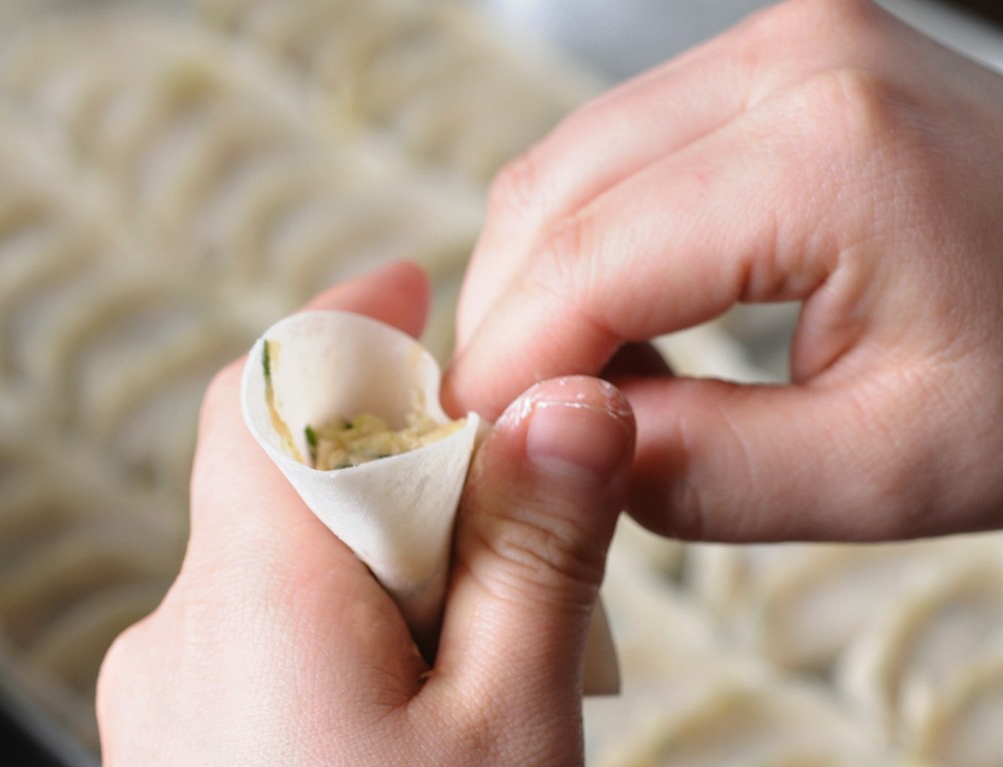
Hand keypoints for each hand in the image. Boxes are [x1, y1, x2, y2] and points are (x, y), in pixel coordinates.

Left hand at [96, 262, 634, 765]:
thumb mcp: (508, 728)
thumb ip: (535, 559)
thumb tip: (572, 406)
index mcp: (251, 606)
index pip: (270, 399)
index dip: (346, 331)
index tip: (410, 289)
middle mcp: (182, 638)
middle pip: (290, 475)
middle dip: (401, 459)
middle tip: (506, 490)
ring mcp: (175, 695)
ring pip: (286, 555)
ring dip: (386, 546)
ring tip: (485, 618)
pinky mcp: (193, 739)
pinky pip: (268, 628)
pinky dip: (351, 614)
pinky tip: (424, 680)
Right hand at [445, 0, 1002, 541]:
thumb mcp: (889, 469)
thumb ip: (706, 472)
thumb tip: (560, 442)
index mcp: (825, 152)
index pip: (587, 262)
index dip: (506, 366)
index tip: (475, 448)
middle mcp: (788, 58)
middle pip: (553, 195)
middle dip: (506, 322)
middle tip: (513, 427)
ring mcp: (778, 43)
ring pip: (568, 165)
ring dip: (538, 281)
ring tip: (571, 381)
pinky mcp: (770, 62)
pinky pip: (619, 151)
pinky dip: (586, 242)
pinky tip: (615, 318)